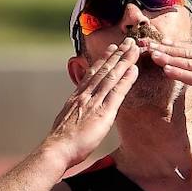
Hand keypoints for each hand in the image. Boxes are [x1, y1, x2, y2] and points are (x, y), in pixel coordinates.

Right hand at [43, 39, 141, 167]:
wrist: (57, 149)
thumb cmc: (61, 143)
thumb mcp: (66, 122)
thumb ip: (74, 114)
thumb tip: (76, 114)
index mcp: (76, 98)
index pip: (92, 74)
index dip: (103, 60)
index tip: (112, 49)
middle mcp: (85, 95)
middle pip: (103, 70)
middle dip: (116, 54)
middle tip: (127, 41)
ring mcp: (94, 102)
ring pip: (111, 76)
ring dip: (124, 60)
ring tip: (134, 48)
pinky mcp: (103, 112)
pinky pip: (117, 92)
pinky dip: (126, 79)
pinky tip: (134, 69)